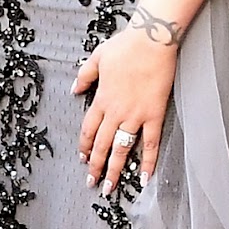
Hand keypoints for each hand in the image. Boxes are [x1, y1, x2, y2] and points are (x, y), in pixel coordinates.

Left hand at [72, 5, 181, 196]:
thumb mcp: (96, 57)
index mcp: (101, 98)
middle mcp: (116, 111)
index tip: (82, 158)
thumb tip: (74, 90)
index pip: (88, 129)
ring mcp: (135, 116)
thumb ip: (84, 76)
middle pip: (102, 145)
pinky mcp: (154, 115)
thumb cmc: (125, 46)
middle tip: (92, 182)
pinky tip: (145, 178)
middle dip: (95, 166)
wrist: (151, 41)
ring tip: (110, 187)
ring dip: (115, 170)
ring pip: (122, 149)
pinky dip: (148, 162)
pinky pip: (151, 144)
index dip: (84, 146)